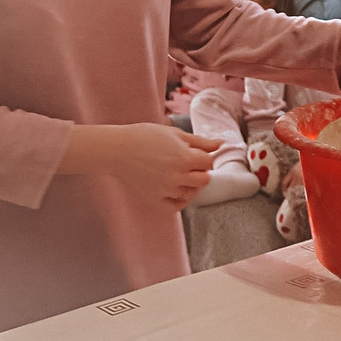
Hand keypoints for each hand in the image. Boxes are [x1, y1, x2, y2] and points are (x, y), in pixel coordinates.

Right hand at [82, 123, 219, 207]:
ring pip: (192, 193)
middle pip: (204, 180)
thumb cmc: (145, 137)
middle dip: (200, 172)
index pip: (209, 163)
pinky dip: (179, 200)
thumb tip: (222, 144)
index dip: (204, 158)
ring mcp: (166, 190)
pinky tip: (175, 189)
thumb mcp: (175, 134)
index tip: (196, 154)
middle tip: (188, 165)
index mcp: (184, 157)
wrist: (118, 149)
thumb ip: (201, 141)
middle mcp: (178, 176)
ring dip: (190, 185)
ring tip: (178, 174)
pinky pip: (176, 206)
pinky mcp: (155, 199)